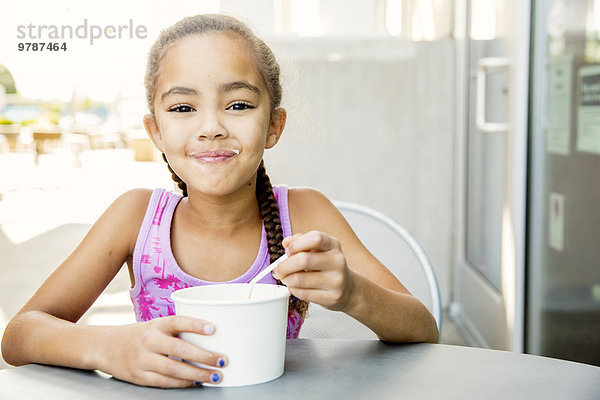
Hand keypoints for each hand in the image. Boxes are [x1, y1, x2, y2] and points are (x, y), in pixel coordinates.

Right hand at [101, 315, 226, 387]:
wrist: (105, 346)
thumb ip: (176, 331)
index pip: (177, 321)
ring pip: (174, 369)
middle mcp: (149, 341)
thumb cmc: (139, 335)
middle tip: (222, 360)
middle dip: (203, 356)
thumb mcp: (155, 326)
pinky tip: (197, 382)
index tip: (213, 328)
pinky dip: (183, 383)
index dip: (195, 324)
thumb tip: (212, 339)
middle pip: (179, 348)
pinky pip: (165, 382)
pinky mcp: (139, 376)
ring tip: (215, 376)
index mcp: (155, 325)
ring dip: (197, 374)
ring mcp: (143, 360)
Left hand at [274, 231, 354, 311]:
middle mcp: (337, 261)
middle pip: (304, 260)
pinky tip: (295, 287)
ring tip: (285, 279)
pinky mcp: (332, 297)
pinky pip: (303, 294)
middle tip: (278, 269)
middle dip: (284, 266)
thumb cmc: (327, 266)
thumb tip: (286, 243)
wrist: (348, 289)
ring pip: (300, 279)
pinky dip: (293, 290)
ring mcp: (336, 280)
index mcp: (333, 245)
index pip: (315, 238)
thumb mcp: (318, 249)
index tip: (288, 251)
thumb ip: (300, 242)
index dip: (297, 244)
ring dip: (286, 279)